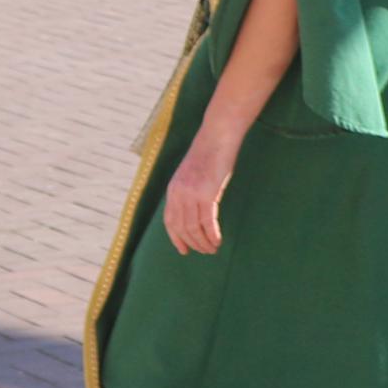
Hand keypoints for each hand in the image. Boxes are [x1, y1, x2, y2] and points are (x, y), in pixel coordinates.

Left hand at [162, 118, 241, 254]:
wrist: (218, 135)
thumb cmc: (211, 152)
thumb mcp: (195, 174)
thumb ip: (192, 190)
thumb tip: (197, 208)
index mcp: (173, 189)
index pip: (170, 221)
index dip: (176, 238)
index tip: (185, 250)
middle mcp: (178, 193)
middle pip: (182, 227)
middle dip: (193, 243)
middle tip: (206, 252)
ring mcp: (191, 194)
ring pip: (194, 227)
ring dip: (204, 242)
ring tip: (214, 249)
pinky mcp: (206, 193)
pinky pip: (207, 221)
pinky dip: (212, 234)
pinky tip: (218, 241)